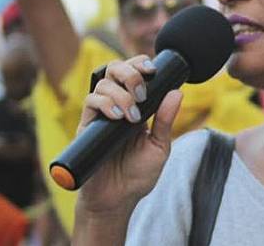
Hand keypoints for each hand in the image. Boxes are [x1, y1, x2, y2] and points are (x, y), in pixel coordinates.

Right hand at [75, 55, 182, 216]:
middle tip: (141, 92)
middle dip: (129, 72)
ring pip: (102, 84)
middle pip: (114, 69)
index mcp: (135, 105)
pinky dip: (104, 104)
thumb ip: (166, 121)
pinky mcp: (86, 127)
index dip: (140, 63)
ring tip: (132, 115)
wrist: (117, 200)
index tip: (152, 69)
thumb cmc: (138, 175)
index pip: (133, 72)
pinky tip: (117, 117)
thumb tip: (177, 92)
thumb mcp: (159, 146)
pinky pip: (89, 103)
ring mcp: (100, 115)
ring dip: (120, 93)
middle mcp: (116, 105)